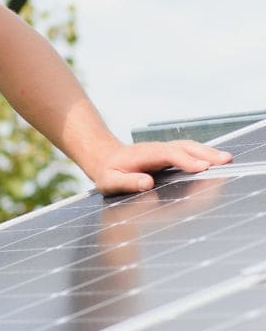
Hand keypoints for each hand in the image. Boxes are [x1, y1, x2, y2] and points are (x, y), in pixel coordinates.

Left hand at [87, 140, 232, 196]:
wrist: (105, 158)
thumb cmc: (107, 173)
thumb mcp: (109, 181)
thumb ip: (126, 183)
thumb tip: (146, 183)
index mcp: (145, 155)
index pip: (169, 155)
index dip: (186, 161)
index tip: (202, 168)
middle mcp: (158, 149)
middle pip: (185, 147)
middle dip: (205, 154)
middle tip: (224, 161)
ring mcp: (164, 149)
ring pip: (189, 147)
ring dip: (208, 152)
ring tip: (226, 160)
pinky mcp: (168, 153)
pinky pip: (188, 151)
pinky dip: (203, 154)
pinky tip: (215, 161)